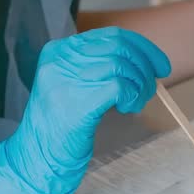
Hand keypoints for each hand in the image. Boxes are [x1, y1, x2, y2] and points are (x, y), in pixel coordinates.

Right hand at [0, 27, 169, 193]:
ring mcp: (66, 80)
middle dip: (145, 65)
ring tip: (137, 101)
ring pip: (121, 66)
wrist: (35, 158)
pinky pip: (120, 87)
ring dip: (139, 84)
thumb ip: (97, 67)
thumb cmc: (59, 125)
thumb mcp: (72, 85)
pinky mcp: (78, 102)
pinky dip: (133, 96)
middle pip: (119, 47)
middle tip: (152, 85)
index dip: (140, 47)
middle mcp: (59, 60)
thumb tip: (142, 60)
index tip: (158, 63)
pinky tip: (128, 108)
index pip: (109, 35)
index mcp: (57, 51)